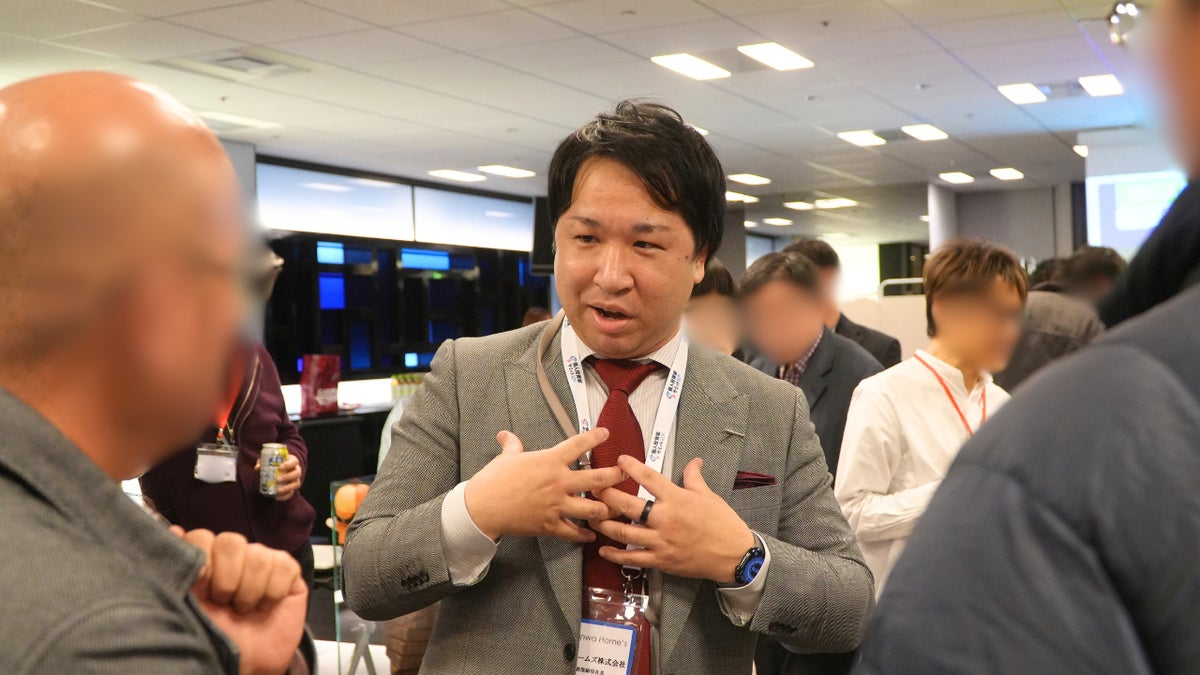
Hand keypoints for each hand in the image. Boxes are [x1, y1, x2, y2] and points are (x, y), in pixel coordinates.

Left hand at [174, 528, 307, 674]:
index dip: (202, 562)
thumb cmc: (212, 637)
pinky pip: (283, 566)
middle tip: (224, 602)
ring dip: (249, 591)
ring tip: (244, 610)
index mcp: (205, 559)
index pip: (201, 536)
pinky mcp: (287, 571)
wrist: (245, 663)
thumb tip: (174, 530)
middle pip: (230, 540)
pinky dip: (272, 592)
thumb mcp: (186, 605)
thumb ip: (180, 569)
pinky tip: (265, 606)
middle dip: (226, 578)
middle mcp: (234, 556)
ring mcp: (262, 560)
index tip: (201, 590)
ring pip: (258, 555)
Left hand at [256, 456, 301, 500]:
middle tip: (277, 480)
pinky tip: (277, 497)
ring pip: (297, 484)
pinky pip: (292, 493)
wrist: (280, 470)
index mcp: (292, 461)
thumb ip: (263, 462)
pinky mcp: (293, 488)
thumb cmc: (275, 463)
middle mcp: (296, 470)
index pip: (294, 461)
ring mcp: (296, 480)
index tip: (280, 467)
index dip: (288, 464)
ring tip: (278, 490)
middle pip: (297, 473)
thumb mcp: (268, 460)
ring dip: (288, 487)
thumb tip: (257, 468)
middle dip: (288, 477)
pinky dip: (285, 496)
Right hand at [463, 427, 624, 542]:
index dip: (595, 437)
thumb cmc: (494, 480)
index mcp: (550, 461)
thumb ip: (512, 446)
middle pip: (598, 479)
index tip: (606, 433)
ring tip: (615, 509)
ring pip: (593, 509)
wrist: (483, 507)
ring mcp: (557, 505)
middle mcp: (559, 482)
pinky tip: (591, 536)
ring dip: (607, 510)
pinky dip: (584, 535)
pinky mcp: (550, 524)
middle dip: (617, 476)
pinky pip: (573, 532)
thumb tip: (506, 435)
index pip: (579, 445)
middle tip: (626, 474)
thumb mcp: (506, 459)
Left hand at [590, 456, 755, 583]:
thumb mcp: (710, 496)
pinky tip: (603, 549)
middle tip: (593, 487)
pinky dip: (615, 555)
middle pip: (627, 505)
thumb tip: (694, 461)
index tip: (619, 460)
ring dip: (604, 524)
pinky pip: (632, 558)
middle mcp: (664, 519)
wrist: (734, 555)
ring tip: (591, 516)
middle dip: (606, 495)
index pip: (648, 478)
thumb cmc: (723, 524)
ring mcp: (660, 541)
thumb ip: (695, 478)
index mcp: (677, 499)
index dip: (631, 467)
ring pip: (623, 532)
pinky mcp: (660, 560)